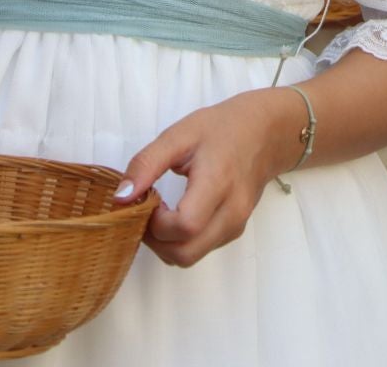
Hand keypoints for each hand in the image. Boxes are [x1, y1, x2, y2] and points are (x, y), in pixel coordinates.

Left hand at [114, 88, 306, 267]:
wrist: (265, 133)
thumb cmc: (221, 129)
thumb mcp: (178, 135)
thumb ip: (146, 165)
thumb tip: (120, 198)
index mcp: (218, 183)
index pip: (183, 226)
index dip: (154, 222)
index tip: (145, 199)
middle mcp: (232, 213)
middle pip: (185, 253)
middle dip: (155, 241)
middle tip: (145, 211)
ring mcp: (235, 226)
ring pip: (190, 257)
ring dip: (165, 243)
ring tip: (158, 211)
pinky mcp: (234, 231)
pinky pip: (201, 249)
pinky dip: (180, 241)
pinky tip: (174, 214)